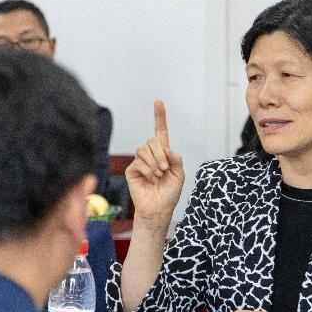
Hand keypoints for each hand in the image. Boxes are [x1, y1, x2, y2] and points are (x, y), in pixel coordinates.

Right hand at [126, 100, 184, 225]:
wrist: (159, 209)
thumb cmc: (169, 193)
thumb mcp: (180, 174)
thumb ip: (176, 158)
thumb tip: (166, 147)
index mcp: (163, 153)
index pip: (160, 131)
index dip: (159, 117)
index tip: (159, 102)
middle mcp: (150, 155)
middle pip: (152, 140)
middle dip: (160, 153)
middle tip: (165, 169)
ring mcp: (140, 161)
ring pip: (144, 148)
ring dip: (155, 162)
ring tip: (159, 175)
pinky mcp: (132, 169)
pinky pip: (139, 161)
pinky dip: (148, 170)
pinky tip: (151, 179)